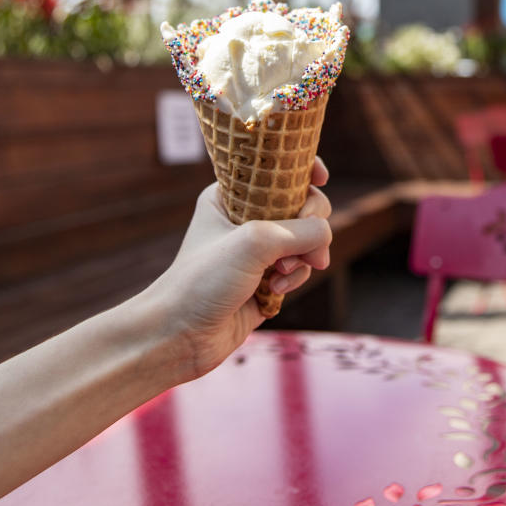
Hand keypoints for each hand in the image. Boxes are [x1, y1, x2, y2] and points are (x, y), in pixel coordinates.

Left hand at [135, 158, 331, 383]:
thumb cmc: (203, 280)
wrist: (180, 336)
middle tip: (306, 244)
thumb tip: (325, 240)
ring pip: (305, 241)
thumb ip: (301, 232)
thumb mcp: (254, 242)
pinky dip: (295, 278)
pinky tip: (275, 291)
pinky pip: (299, 269)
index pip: (275, 171)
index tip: (321, 179)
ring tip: (281, 274)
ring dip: (302, 257)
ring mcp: (257, 252)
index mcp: (230, 197)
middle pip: (301, 206)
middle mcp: (244, 220)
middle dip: (310, 225)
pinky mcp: (266, 281)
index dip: (301, 170)